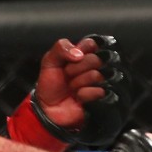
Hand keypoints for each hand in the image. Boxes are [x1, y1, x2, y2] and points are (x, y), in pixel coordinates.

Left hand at [20, 34, 130, 148]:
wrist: (48, 108)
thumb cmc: (50, 84)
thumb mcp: (49, 61)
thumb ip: (61, 48)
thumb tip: (79, 53)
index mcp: (83, 54)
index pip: (92, 43)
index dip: (79, 51)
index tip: (70, 59)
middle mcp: (95, 66)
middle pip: (95, 59)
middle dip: (74, 69)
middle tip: (67, 75)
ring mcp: (100, 82)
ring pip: (96, 75)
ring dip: (77, 83)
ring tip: (71, 87)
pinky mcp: (103, 96)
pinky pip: (98, 91)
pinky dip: (83, 95)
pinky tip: (78, 97)